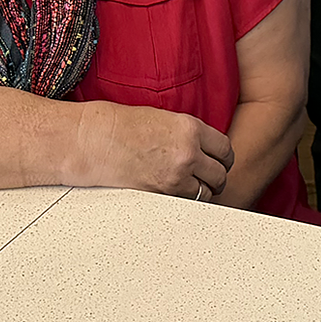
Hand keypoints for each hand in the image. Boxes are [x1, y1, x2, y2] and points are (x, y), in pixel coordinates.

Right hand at [79, 101, 233, 199]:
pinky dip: (185, 200)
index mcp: (190, 128)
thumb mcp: (165, 119)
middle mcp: (188, 152)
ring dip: (202, 191)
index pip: (224, 149)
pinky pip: (186, 202)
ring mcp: (176, 175)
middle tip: (209, 178)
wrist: (96, 140)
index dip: (224, 158)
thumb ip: (188, 134)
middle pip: (220, 174)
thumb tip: (203, 148)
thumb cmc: (122, 126)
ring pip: (206, 192)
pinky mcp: (162, 193)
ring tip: (191, 187)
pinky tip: (176, 194)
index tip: (220, 162)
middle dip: (216, 177)